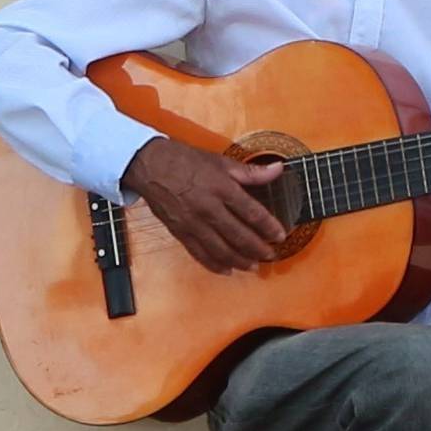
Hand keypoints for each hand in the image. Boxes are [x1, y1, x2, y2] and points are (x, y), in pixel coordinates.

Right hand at [123, 136, 292, 274]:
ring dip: (239, 260)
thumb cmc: (184, 161)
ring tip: (253, 266)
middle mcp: (208, 208)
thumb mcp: (220, 161)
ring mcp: (193, 223)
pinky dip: (214, 264)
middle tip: (271, 255)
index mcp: (221, 188)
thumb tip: (277, 170)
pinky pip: (199, 253)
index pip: (251, 212)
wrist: (150, 166)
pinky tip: (226, 270)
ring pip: (220, 249)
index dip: (268, 226)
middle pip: (238, 235)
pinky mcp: (180, 232)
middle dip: (257, 248)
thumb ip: (251, 172)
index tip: (280, 235)